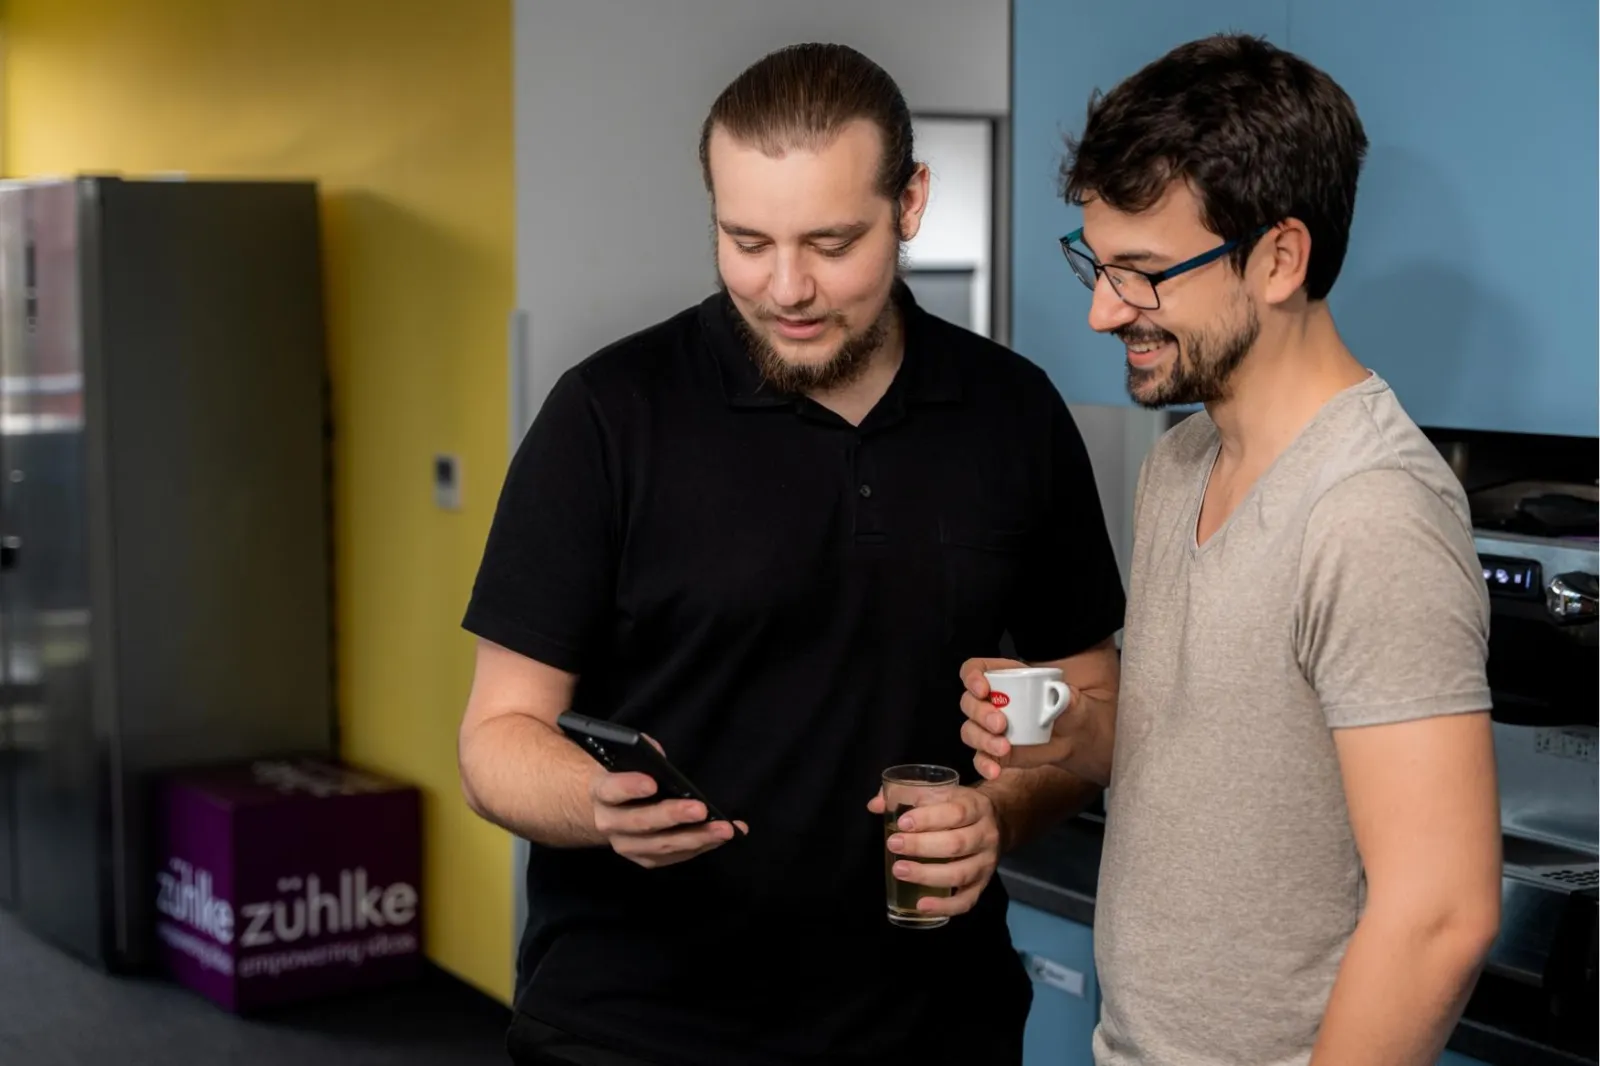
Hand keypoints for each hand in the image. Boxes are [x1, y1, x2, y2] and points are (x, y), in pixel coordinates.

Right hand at [588, 736, 747, 868]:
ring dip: (695, 838)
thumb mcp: (627, 758)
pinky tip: (721, 837)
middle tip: (700, 809)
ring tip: (724, 829)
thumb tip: (661, 757)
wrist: (607, 808)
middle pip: (641, 822)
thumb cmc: (624, 776)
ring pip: (660, 845)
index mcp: (602, 792)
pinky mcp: (644, 858)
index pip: (612, 790)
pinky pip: (673, 856)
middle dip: (673, 816)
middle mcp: (609, 823)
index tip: (652, 783)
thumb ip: (642, 753)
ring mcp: (626, 845)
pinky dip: (700, 847)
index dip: (629, 787)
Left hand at [867, 786, 1000, 917]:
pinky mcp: (983, 884)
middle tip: (893, 844)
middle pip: (956, 844)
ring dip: (927, 875)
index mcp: (977, 807)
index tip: (901, 823)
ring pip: (960, 873)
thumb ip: (908, 794)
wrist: (999, 820)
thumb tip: (875, 805)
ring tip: (899, 870)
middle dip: (921, 846)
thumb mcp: (941, 792)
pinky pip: (967, 900)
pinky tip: (922, 905)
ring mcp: (987, 863)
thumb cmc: (959, 806)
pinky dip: (945, 906)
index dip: (928, 818)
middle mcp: (986, 835)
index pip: (956, 813)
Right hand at [959, 657, 1080, 779]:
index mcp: (1003, 678)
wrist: (1072, 737)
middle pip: (968, 702)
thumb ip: (1065, 695)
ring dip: (982, 739)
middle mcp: (989, 701)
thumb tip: (1059, 695)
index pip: (974, 670)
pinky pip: (979, 757)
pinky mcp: (992, 751)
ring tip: (1004, 747)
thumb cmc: (1066, 708)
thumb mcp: (1070, 697)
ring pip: (969, 730)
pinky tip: (994, 770)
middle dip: (980, 713)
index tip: (983, 689)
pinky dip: (984, 764)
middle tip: (1000, 724)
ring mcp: (987, 727)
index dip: (972, 677)